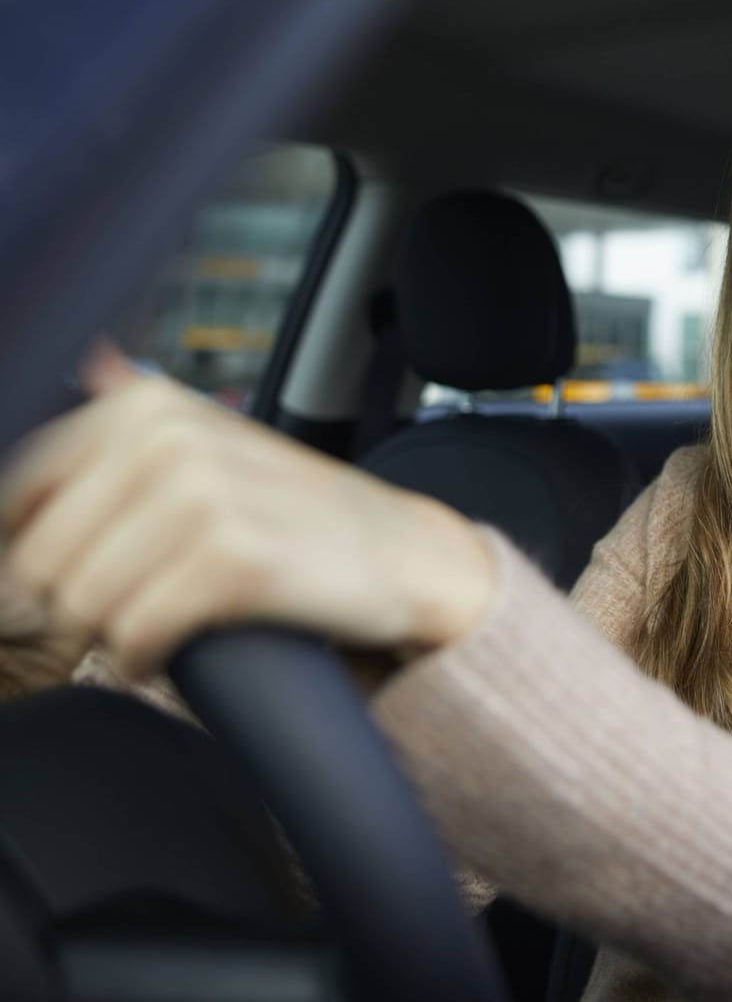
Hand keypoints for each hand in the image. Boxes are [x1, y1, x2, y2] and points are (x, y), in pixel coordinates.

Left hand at [0, 343, 494, 680]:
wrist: (408, 558)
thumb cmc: (301, 517)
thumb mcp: (214, 444)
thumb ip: (136, 409)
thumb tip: (84, 357)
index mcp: (146, 407)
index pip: (18, 493)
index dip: (27, 554)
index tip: (67, 581)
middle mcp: (166, 439)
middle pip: (40, 558)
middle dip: (65, 605)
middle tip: (116, 618)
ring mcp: (202, 496)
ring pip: (81, 601)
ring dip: (107, 635)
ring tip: (149, 630)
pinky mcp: (233, 561)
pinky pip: (135, 632)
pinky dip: (143, 659)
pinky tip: (166, 654)